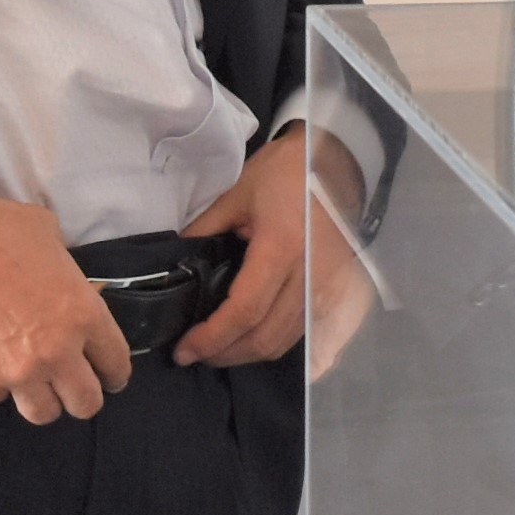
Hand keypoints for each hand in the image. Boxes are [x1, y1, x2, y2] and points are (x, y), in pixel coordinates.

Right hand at [0, 192, 127, 421]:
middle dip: (81, 397)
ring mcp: (16, 373)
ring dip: (39, 397)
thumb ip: (65, 270)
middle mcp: (56, 352)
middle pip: (86, 403)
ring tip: (27, 380)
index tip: (107, 376)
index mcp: (82, 315)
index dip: (113, 373)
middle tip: (69, 386)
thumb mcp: (48, 236)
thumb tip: (65, 278)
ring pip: (43, 413)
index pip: (115, 364)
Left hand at [174, 123, 370, 371]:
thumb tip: (174, 265)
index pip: (244, 311)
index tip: (184, 350)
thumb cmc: (287, 171)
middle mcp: (310, 276)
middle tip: (195, 353)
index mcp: (282, 248)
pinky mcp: (338, 290)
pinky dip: (276, 344)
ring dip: (249, 354)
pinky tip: (253, 343)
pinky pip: (305, 333)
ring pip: (286, 342)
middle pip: (266, 337)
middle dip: (226, 354)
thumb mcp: (237, 193)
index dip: (212, 337)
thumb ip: (204, 230)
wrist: (339, 160)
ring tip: (219, 349)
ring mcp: (328, 287)